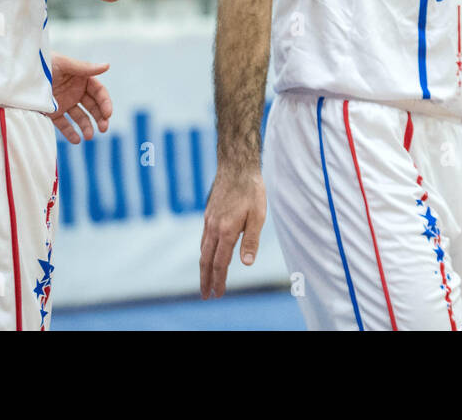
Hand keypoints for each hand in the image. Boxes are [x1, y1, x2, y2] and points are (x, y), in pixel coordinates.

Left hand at [46, 52, 111, 142]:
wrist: (17, 73)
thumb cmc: (41, 63)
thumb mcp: (62, 64)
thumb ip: (84, 68)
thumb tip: (107, 66)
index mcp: (81, 78)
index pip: (98, 92)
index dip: (105, 103)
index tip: (108, 114)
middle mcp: (75, 91)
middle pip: (93, 106)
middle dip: (100, 118)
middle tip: (103, 129)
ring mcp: (64, 103)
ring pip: (80, 117)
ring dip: (87, 127)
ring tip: (88, 137)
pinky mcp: (52, 113)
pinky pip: (64, 124)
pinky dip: (70, 133)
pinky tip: (76, 140)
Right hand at [199, 165, 266, 298]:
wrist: (236, 166)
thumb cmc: (251, 190)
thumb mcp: (258, 215)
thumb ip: (251, 240)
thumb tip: (246, 264)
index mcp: (226, 231)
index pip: (220, 263)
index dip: (219, 280)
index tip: (217, 294)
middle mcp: (213, 228)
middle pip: (206, 260)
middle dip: (205, 279)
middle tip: (205, 295)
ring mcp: (209, 220)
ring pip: (203, 249)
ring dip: (203, 267)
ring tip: (205, 279)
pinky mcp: (208, 214)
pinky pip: (203, 238)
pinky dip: (204, 252)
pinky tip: (207, 254)